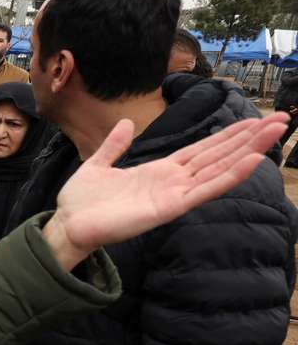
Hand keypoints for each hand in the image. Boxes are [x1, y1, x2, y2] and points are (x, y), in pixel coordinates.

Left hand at [44, 114, 287, 271]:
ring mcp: (175, 195)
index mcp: (160, 171)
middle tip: (281, 120)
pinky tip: (252, 161)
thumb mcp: (99, 164)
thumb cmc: (82, 201)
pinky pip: (206, 189)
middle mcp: (173, 182)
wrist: (68, 224)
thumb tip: (128, 122)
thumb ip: (115, 145)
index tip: (253, 120)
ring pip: (220, 168)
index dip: (227, 135)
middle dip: (248, 138)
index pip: (202, 149)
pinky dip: (230, 176)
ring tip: (275, 132)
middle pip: (218, 155)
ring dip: (249, 150)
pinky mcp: (171, 208)